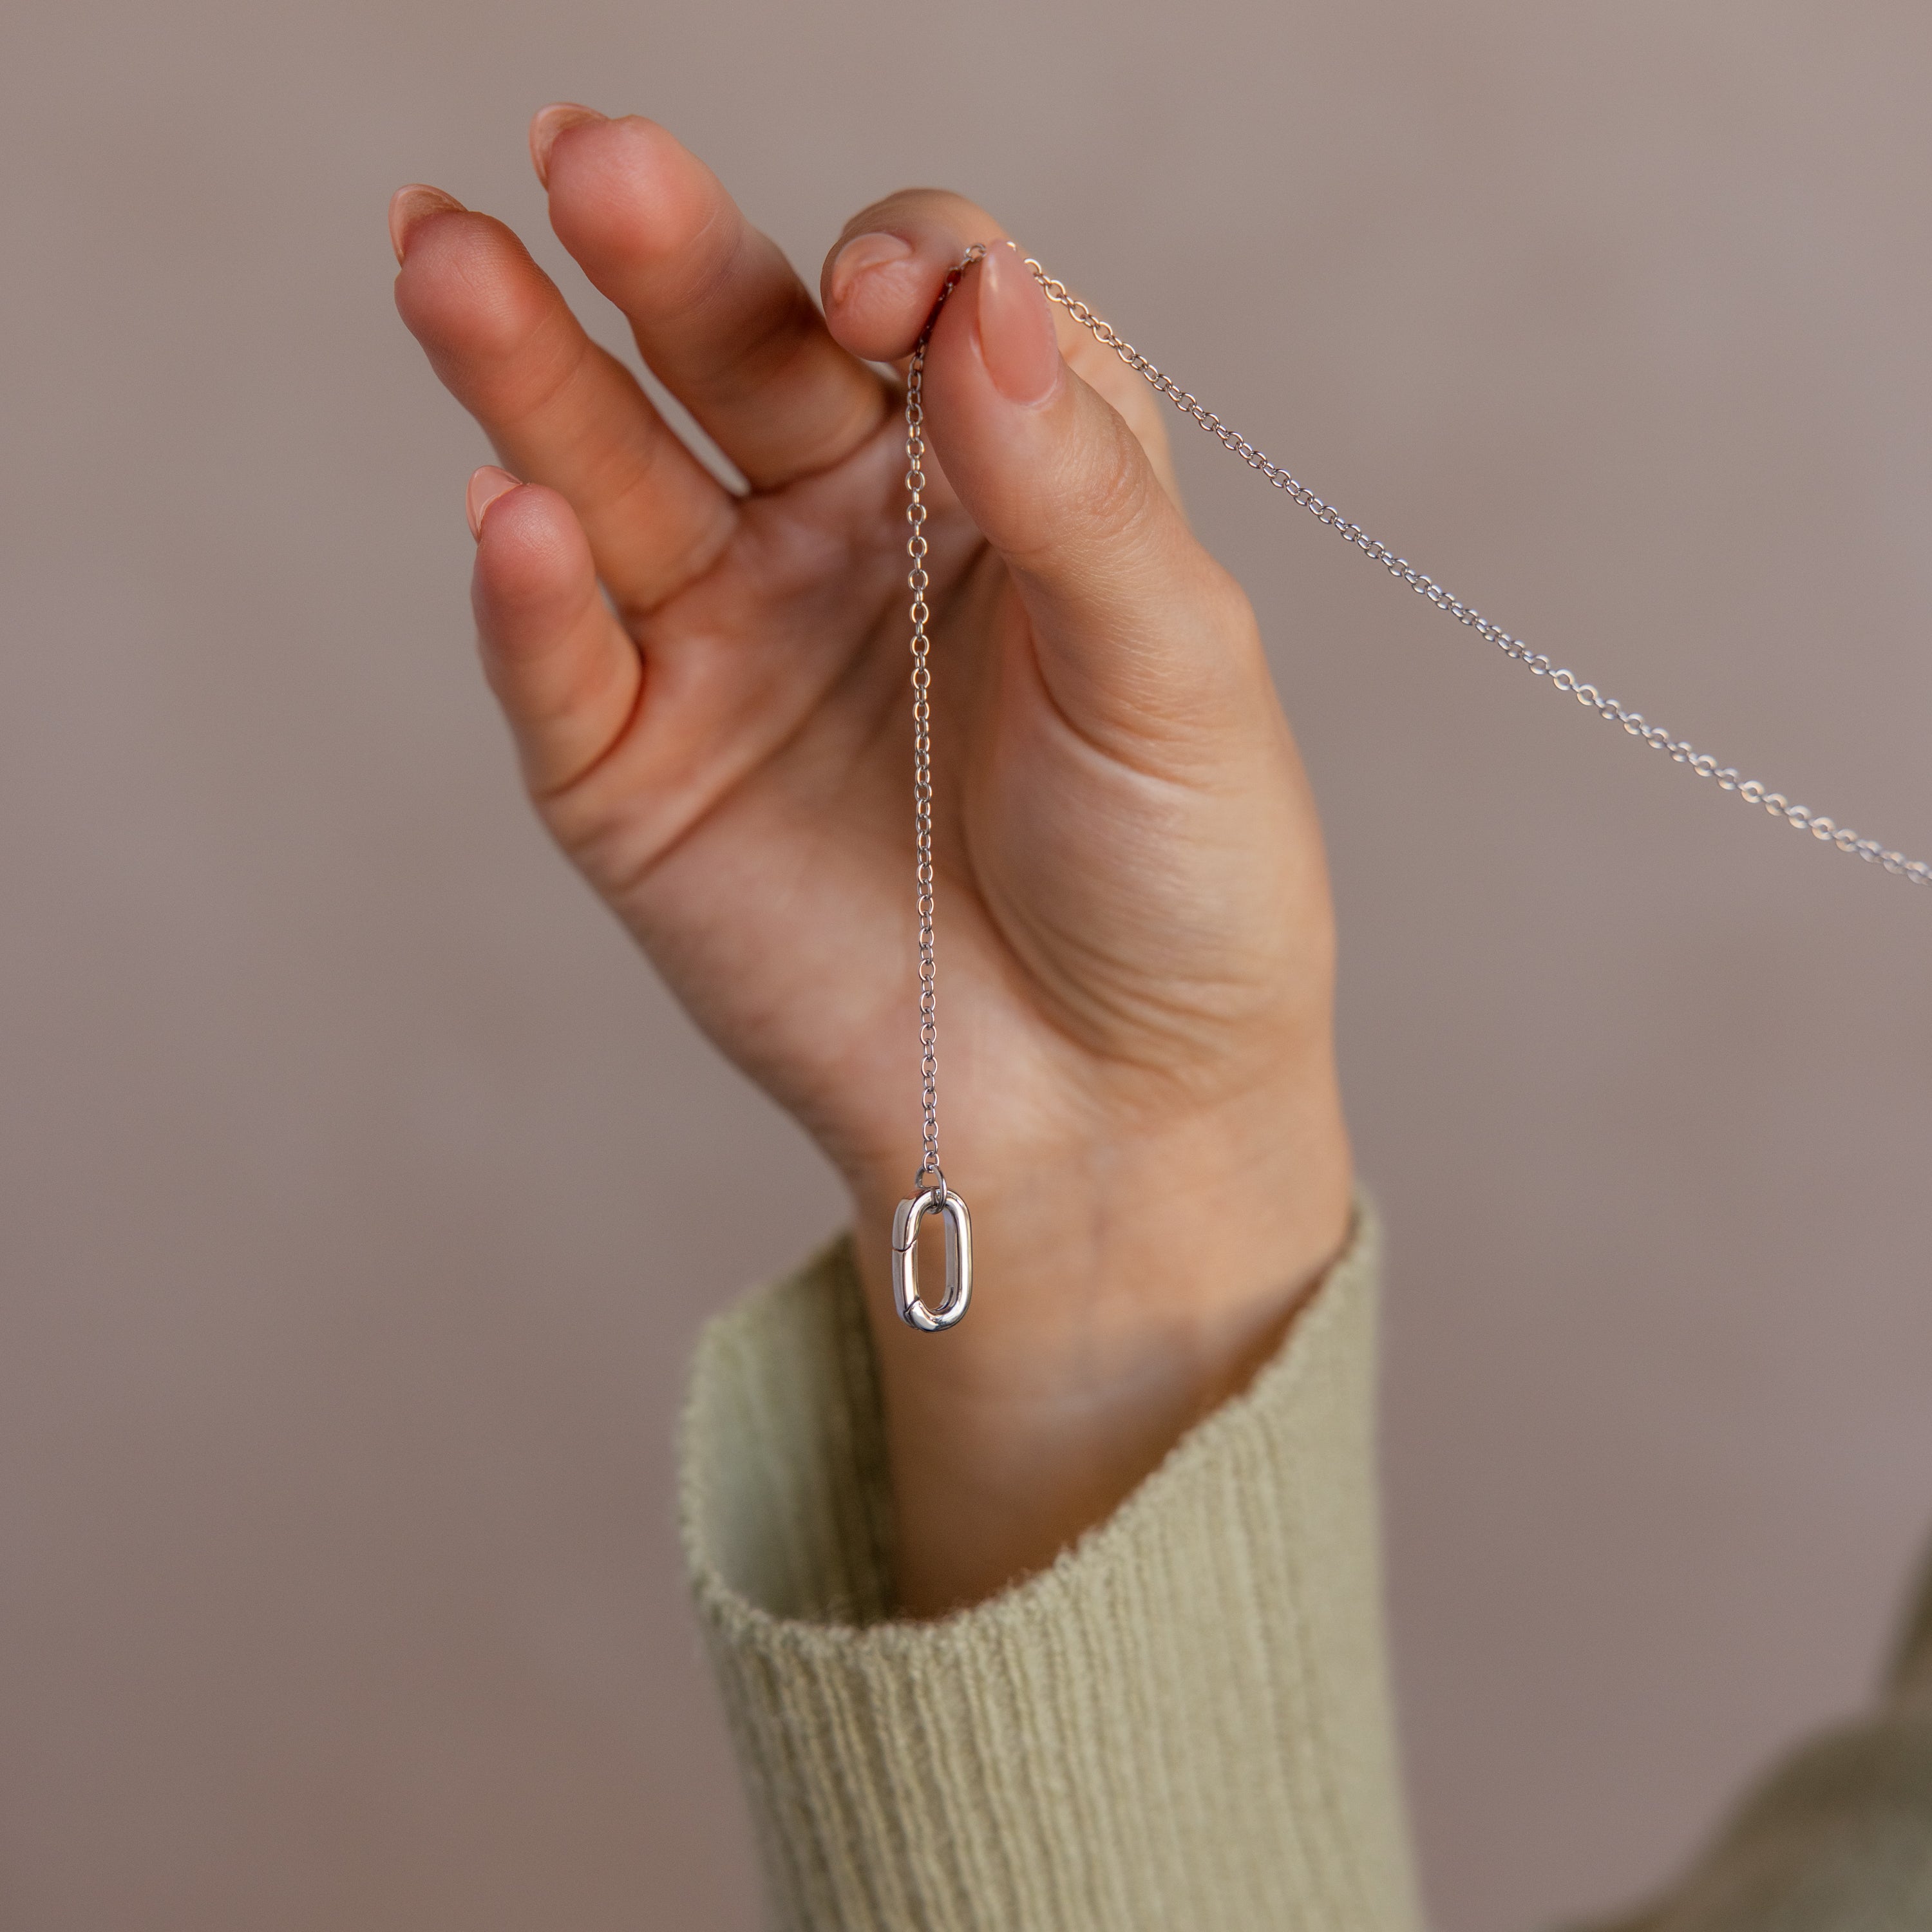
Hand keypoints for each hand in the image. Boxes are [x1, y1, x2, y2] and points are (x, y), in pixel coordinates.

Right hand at [391, 107, 1350, 1613]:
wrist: (1112, 1116)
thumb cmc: (1178, 884)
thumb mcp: (1175, 670)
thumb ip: (1076, 484)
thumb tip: (979, 295)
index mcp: (988, 482)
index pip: (917, 304)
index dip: (897, 270)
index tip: (899, 308)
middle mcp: (840, 538)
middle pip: (736, 352)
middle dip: (665, 254)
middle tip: (588, 156)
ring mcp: (727, 649)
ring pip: (606, 478)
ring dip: (525, 373)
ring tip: (449, 261)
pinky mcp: (638, 776)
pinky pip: (565, 667)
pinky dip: (529, 601)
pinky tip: (511, 516)